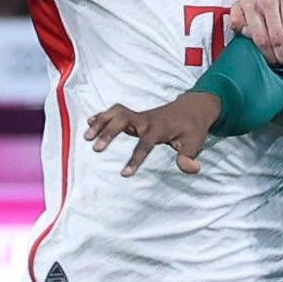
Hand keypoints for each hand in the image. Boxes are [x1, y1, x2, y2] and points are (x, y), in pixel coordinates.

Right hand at [85, 89, 224, 174]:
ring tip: (86, 137)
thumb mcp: (195, 143)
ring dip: (101, 122)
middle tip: (95, 148)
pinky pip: (116, 112)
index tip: (124, 174)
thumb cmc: (193, 127)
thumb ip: (190, 157)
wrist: (193, 107)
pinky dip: (103, 116)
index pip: (145, 144)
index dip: (135, 159)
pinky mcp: (136, 116)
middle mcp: (146, 119)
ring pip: (116, 113)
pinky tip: (90, 123)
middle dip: (109, 132)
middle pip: (123, 120)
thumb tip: (192, 169)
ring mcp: (140, 116)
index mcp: (160, 128)